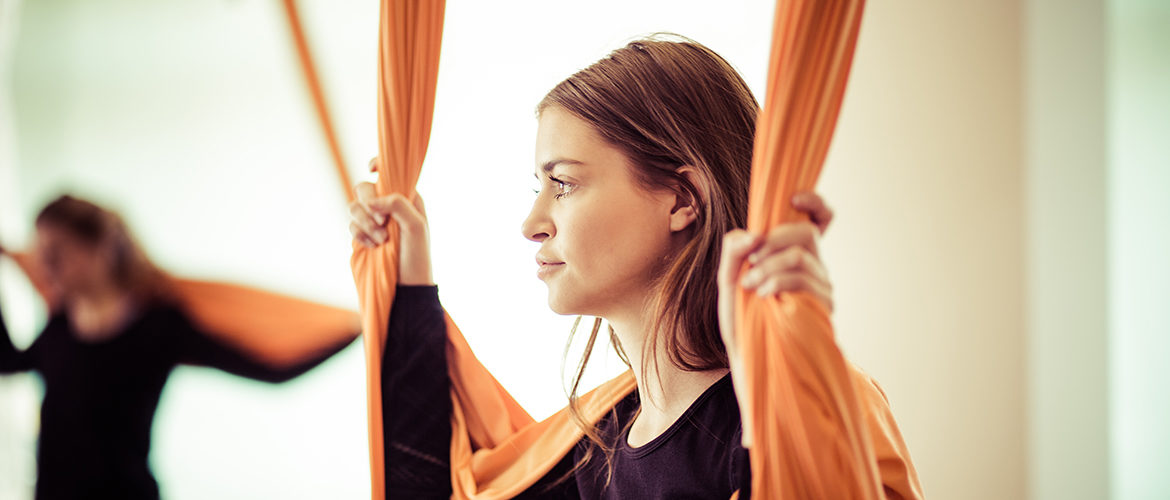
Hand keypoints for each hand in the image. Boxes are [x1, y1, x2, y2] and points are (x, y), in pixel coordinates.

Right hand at [348, 157, 433, 285]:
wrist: (406, 286)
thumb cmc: (417, 255)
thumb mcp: (415, 226)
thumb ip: (397, 204)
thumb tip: (373, 199)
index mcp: (405, 198)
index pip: (389, 174)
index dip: (378, 165)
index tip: (371, 169)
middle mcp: (388, 206)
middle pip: (364, 188)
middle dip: (368, 204)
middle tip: (382, 224)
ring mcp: (373, 221)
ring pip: (354, 207)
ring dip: (364, 223)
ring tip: (381, 241)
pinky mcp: (362, 236)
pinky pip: (351, 226)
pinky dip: (359, 235)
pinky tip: (373, 247)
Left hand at [717, 192, 833, 351]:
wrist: (747, 354)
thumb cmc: (740, 316)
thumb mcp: (728, 278)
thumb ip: (733, 250)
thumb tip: (753, 234)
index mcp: (795, 253)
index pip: (820, 220)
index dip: (814, 202)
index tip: (794, 197)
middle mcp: (814, 265)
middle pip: (806, 231)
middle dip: (774, 239)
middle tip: (752, 259)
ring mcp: (820, 285)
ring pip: (800, 255)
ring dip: (768, 266)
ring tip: (749, 286)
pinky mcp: (820, 305)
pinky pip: (802, 280)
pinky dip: (776, 282)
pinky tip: (762, 296)